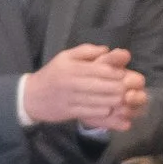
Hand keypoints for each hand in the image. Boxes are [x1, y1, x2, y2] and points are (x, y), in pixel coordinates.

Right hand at [23, 44, 142, 131]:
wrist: (31, 96)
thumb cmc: (52, 74)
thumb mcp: (65, 57)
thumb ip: (86, 51)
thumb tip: (108, 50)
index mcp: (73, 67)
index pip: (102, 70)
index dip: (118, 74)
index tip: (127, 77)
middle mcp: (73, 82)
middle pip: (105, 87)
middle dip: (121, 90)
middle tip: (131, 91)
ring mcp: (72, 98)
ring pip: (101, 101)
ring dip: (117, 103)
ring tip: (126, 102)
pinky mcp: (71, 112)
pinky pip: (93, 113)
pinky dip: (106, 113)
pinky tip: (114, 112)